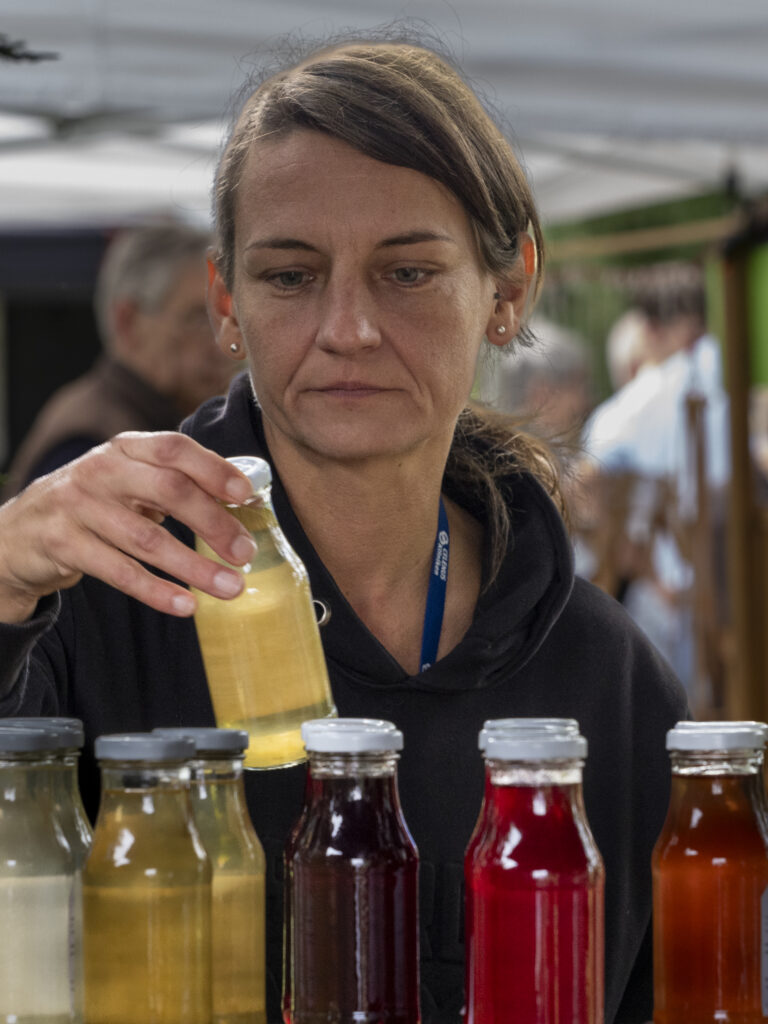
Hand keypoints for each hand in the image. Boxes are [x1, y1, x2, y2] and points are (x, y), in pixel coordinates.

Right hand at [0, 432, 256, 622]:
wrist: (18, 532)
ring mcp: (78, 506)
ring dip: (195, 566)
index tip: (247, 495)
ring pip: (148, 539)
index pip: (174, 449)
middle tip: (245, 553)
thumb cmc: (92, 506)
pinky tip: (186, 604)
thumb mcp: (127, 483)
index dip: (213, 469)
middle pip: (169, 490)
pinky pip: (119, 572)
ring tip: (230, 587)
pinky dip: (156, 591)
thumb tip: (239, 504)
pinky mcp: (64, 544)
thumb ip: (174, 485)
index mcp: (124, 450)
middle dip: (214, 523)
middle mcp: (100, 470)